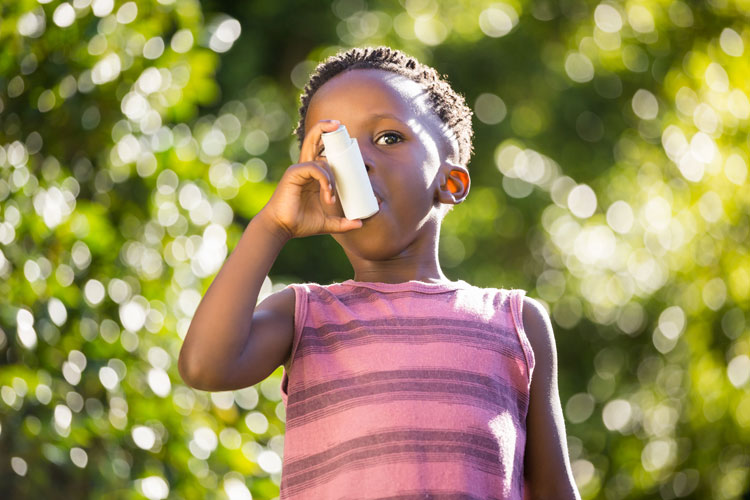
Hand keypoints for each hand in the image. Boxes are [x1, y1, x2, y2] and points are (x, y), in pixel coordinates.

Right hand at [257, 119, 362, 239]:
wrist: (282, 228)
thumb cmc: (300, 223)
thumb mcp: (326, 223)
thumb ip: (342, 223)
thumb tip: (360, 224)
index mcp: (312, 175)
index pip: (323, 153)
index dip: (334, 145)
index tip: (348, 143)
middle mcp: (305, 168)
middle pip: (313, 141)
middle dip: (325, 128)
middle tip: (339, 125)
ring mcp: (299, 169)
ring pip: (319, 158)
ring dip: (331, 178)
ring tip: (330, 199)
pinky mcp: (294, 173)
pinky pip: (314, 168)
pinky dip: (324, 179)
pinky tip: (327, 193)